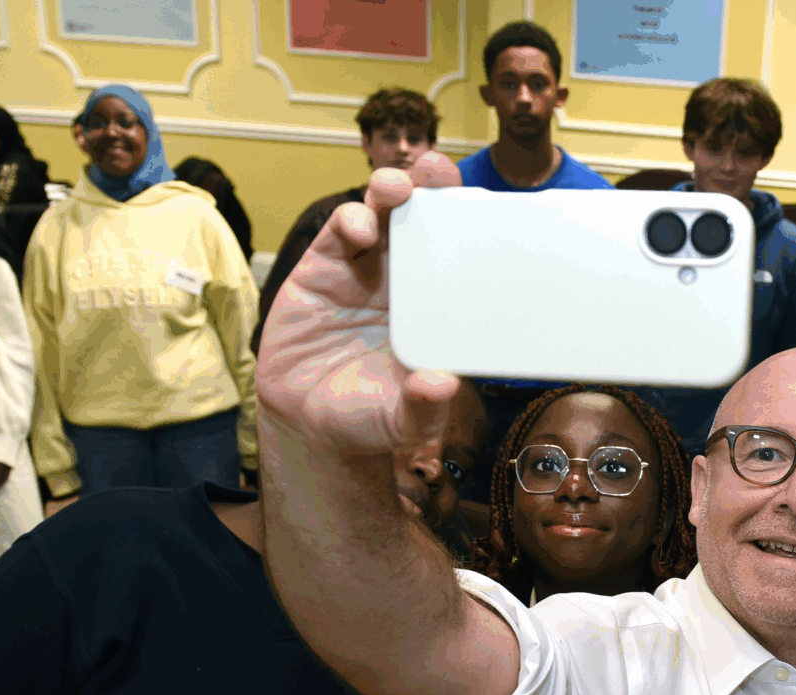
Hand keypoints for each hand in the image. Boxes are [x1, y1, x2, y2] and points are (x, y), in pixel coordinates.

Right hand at [258, 155, 462, 467]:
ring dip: (390, 191)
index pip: (463, 259)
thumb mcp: (402, 423)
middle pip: (426, 221)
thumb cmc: (368, 417)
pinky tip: (360, 230)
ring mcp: (366, 271)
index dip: (473, 229)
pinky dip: (351, 221)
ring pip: (384, 214)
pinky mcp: (324, 268)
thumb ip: (422, 408)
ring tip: (396, 188)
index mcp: (439, 309)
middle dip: (434, 189)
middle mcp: (407, 281)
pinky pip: (341, 233)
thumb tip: (442, 387)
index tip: (487, 207)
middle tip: (439, 171)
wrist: (308, 423)